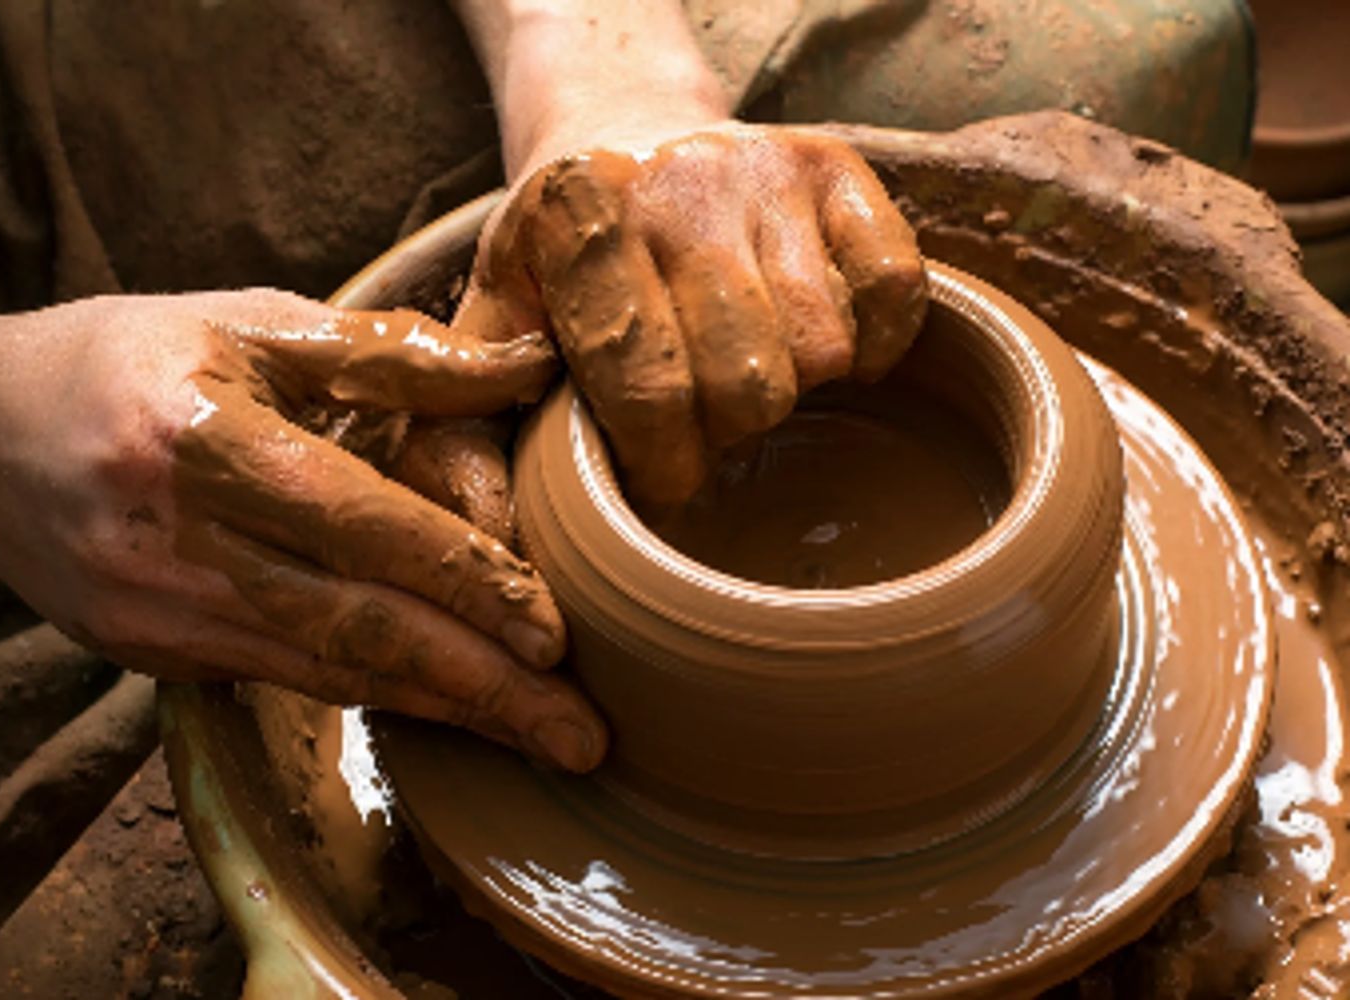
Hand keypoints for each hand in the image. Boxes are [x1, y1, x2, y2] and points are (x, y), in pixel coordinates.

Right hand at [0, 290, 603, 770]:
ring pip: (330, 672)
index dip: (464, 583)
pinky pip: (288, 678)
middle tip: (580, 736)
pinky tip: (445, 707)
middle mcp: (179, 542)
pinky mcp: (153, 654)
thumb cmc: (130, 358)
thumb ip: (392, 356)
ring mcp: (159, 613)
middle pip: (358, 630)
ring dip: (443, 710)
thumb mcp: (254, 323)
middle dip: (480, 690)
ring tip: (538, 739)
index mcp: (204, 439)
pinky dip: (375, 694)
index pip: (364, 527)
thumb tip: (525, 366)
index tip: (553, 636)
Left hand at [460, 121, 927, 505]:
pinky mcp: (837, 165)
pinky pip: (894, 289)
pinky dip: (874, 344)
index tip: (659, 482)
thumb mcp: (491, 323)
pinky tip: (822, 351)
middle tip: (702, 427)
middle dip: (726, 436)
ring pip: (823, 349)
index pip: (650, 392)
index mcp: (577, 219)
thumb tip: (494, 536)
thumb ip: (468, 427)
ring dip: (792, 391)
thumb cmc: (558, 258)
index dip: (665, 468)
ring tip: (744, 376)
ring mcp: (764, 168)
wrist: (620, 129)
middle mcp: (675, 181)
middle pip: (750, 384)